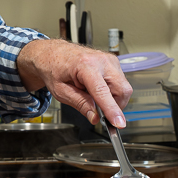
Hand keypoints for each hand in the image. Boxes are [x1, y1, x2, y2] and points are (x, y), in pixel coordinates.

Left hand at [15, 39, 132, 127]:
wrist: (54, 53)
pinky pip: (121, 83)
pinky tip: (97, 89)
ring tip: (93, 95)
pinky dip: (112, 91)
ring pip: (123, 88)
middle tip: (99, 111)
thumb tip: (95, 117)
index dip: (112, 110)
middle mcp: (101, 60)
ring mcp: (110, 60)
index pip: (102, 92)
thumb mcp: (61, 92)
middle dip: (114, 106)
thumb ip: (80, 104)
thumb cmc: (55, 69)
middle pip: (122, 90)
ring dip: (113, 98)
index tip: (118, 123)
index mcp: (85, 65)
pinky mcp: (113, 62)